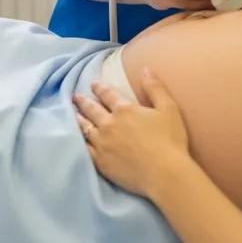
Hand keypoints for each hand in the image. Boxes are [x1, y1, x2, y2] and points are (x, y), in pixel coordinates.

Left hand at [74, 69, 190, 197]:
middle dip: (83, 102)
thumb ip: (155, 87)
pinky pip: (85, 149)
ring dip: (78, 120)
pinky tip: (77, 140)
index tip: (93, 83)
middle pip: (92, 110)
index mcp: (125, 110)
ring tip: (72, 115)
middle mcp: (109, 125)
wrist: (163, 173)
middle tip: (75, 97)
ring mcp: (102, 145)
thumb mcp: (168, 108)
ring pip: (85, 129)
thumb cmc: (170, 139)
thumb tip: (145, 69)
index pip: (108, 95)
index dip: (99, 88)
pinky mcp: (101, 163)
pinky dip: (79, 142)